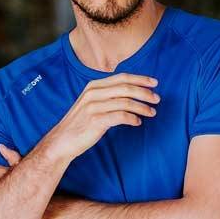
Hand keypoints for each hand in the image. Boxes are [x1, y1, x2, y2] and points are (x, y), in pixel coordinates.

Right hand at [43, 72, 159, 165]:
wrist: (62, 141)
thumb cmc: (80, 123)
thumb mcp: (91, 103)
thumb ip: (107, 95)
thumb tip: (130, 93)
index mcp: (94, 86)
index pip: (122, 77)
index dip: (140, 79)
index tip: (154, 83)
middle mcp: (93, 93)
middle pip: (126, 88)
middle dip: (145, 92)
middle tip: (157, 99)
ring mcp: (94, 106)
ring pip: (126, 102)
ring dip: (142, 107)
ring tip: (152, 112)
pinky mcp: (96, 120)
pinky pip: (121, 116)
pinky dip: (132, 118)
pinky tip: (137, 122)